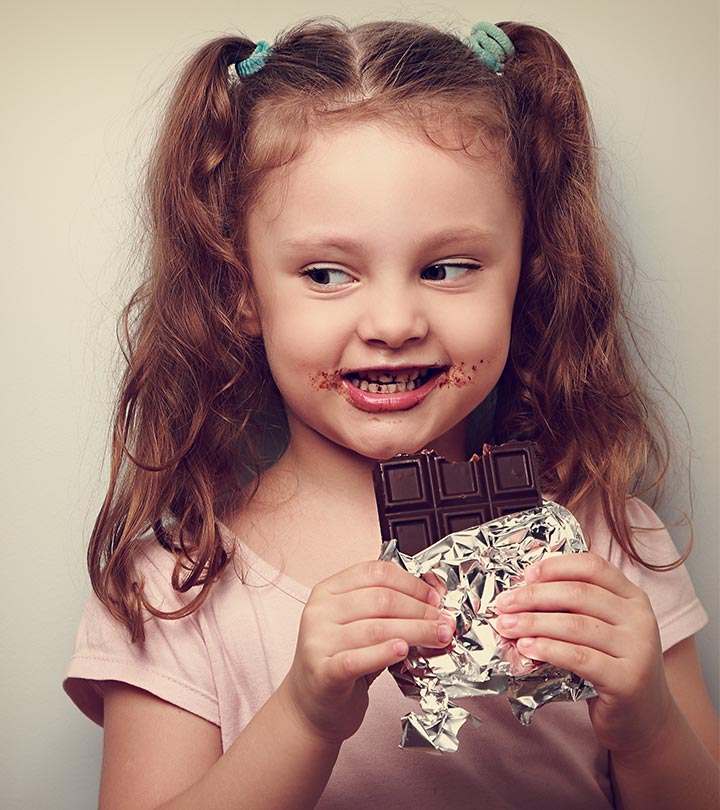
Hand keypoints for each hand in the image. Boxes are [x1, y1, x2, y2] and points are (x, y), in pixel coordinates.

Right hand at [282, 560, 453, 744]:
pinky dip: (385, 653)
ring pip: (376, 628)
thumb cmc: (339, 662)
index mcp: (328, 590)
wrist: (310, 707)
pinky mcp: (322, 672)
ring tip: (439, 638)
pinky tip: (403, 651)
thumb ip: (386, 610)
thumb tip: (434, 602)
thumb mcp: (358, 626)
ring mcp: (317, 641)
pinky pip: (358, 658)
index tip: (435, 599)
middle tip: (444, 622)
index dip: (412, 583)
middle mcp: (319, 611)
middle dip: (421, 610)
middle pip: (381, 599)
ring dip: (416, 632)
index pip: (375, 573)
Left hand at [493, 552, 673, 754]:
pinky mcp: (628, 680)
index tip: (525, 576)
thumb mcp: (601, 628)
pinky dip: (548, 649)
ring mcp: (638, 650)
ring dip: (533, 623)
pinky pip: (579, 657)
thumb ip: (575, 607)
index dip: (556, 566)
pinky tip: (526, 647)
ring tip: (507, 626)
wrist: (645, 720)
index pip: (593, 566)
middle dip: (533, 596)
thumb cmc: (612, 666)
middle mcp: (640, 619)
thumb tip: (524, 588)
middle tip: (504, 604)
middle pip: (578, 593)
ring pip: (575, 625)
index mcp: (633, 597)